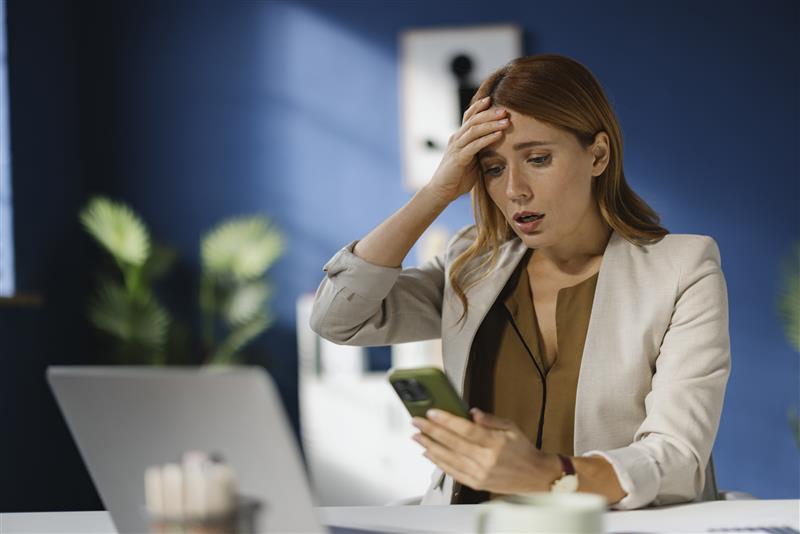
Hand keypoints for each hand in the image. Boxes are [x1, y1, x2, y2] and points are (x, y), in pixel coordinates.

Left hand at [411, 407, 559, 494]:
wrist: (535, 476)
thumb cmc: (523, 450)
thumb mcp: (511, 427)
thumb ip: (490, 419)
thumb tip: (471, 412)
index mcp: (495, 443)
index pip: (465, 429)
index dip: (446, 420)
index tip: (431, 412)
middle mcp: (486, 460)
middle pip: (452, 443)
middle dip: (431, 430)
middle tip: (416, 421)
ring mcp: (480, 474)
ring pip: (448, 458)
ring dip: (429, 446)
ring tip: (417, 436)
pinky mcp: (476, 483)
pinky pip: (452, 472)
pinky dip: (438, 462)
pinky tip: (428, 453)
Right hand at [424, 96, 509, 204]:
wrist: (441, 192)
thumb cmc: (457, 178)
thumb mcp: (472, 160)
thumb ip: (480, 150)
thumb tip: (496, 145)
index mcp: (459, 138)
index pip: (468, 117)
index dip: (479, 107)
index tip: (493, 100)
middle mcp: (456, 139)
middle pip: (473, 120)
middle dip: (489, 113)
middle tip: (505, 109)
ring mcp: (456, 148)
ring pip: (474, 130)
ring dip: (491, 124)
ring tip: (506, 120)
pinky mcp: (458, 158)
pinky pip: (474, 145)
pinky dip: (487, 139)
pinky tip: (498, 135)